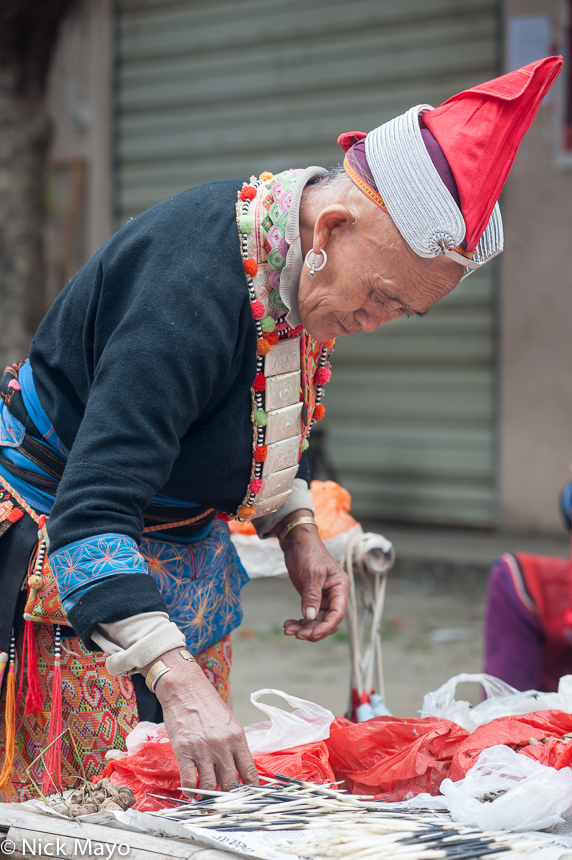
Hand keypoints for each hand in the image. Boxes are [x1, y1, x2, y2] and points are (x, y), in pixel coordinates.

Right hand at [140, 650, 258, 792]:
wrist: (185, 688)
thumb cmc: (207, 703)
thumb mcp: (229, 721)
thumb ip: (234, 744)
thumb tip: (240, 767)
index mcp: (237, 737)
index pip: (249, 771)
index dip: (249, 789)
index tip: (248, 797)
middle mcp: (222, 745)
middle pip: (230, 783)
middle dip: (229, 795)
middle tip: (226, 800)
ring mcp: (203, 749)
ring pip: (210, 785)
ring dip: (209, 796)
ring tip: (208, 799)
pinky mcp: (184, 751)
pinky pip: (189, 781)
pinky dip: (191, 792)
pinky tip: (192, 794)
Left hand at [279, 518, 349, 641]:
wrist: (297, 542)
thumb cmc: (309, 552)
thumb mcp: (312, 573)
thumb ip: (312, 595)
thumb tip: (310, 617)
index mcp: (340, 587)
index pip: (337, 613)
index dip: (325, 626)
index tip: (311, 634)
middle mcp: (334, 595)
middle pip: (328, 621)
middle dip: (313, 630)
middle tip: (296, 634)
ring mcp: (323, 598)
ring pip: (317, 621)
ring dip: (304, 628)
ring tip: (288, 629)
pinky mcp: (312, 598)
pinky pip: (309, 616)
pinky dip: (300, 622)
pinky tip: (289, 624)